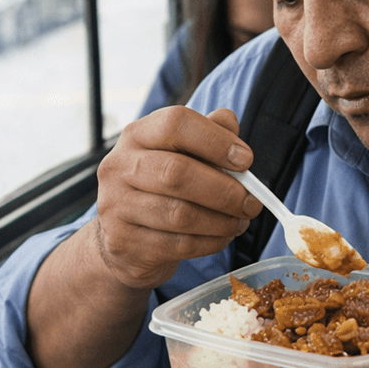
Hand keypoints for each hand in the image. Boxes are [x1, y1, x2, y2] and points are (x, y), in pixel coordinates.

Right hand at [92, 106, 263, 290]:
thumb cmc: (159, 188)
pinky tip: (223, 236)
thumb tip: (230, 123)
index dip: (216, 140)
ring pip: (179, 214)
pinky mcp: (124, 242)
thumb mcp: (180, 154)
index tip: (246, 160)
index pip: (175, 123)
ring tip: (240, 221)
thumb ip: (207, 133)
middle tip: (252, 202)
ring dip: (221, 220)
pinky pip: (177, 244)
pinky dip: (210, 242)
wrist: (124, 237)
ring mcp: (116, 206)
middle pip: (177, 172)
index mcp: (137, 135)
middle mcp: (119, 166)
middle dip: (225, 190)